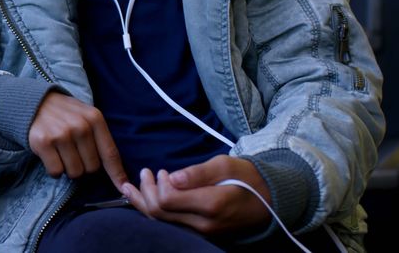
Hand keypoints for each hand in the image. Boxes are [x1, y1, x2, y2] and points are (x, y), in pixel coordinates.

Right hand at [28, 92, 128, 191]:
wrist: (33, 102)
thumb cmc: (65, 114)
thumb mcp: (86, 116)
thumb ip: (100, 139)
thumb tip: (119, 173)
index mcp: (95, 119)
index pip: (110, 153)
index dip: (117, 174)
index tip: (124, 187)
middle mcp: (80, 126)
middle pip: (92, 168)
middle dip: (83, 166)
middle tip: (73, 152)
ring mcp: (62, 134)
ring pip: (74, 172)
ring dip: (68, 168)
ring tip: (61, 152)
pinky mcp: (44, 142)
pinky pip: (56, 171)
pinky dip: (53, 169)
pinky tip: (51, 154)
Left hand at [121, 155, 272, 234]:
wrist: (269, 199)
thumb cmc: (247, 177)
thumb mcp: (224, 165)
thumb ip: (197, 173)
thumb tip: (170, 178)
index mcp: (211, 205)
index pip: (167, 200)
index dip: (158, 185)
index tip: (161, 170)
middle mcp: (203, 224)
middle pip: (160, 213)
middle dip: (146, 192)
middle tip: (144, 173)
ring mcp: (201, 232)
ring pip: (161, 222)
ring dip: (143, 203)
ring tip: (129, 187)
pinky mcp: (199, 232)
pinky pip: (170, 224)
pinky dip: (153, 212)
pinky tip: (142, 200)